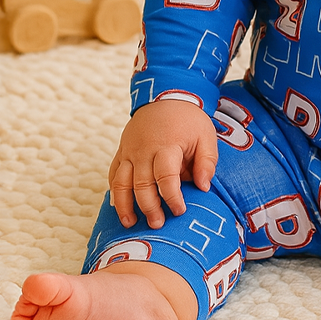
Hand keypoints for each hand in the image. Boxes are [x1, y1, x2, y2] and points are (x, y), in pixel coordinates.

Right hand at [108, 98, 217, 228]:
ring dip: (125, 205)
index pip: (166, 178)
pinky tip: (118, 206)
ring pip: (121, 182)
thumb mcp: (206, 136)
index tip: (179, 211)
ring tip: (130, 223)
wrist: (165, 95)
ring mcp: (129, 150)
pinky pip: (113, 173)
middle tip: (158, 224)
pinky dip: (114, 191)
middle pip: (142, 184)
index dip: (172, 197)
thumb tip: (203, 187)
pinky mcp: (122, 151)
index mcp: (167, 146)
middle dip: (149, 207)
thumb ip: (206, 162)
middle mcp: (144, 150)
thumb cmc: (188, 119)